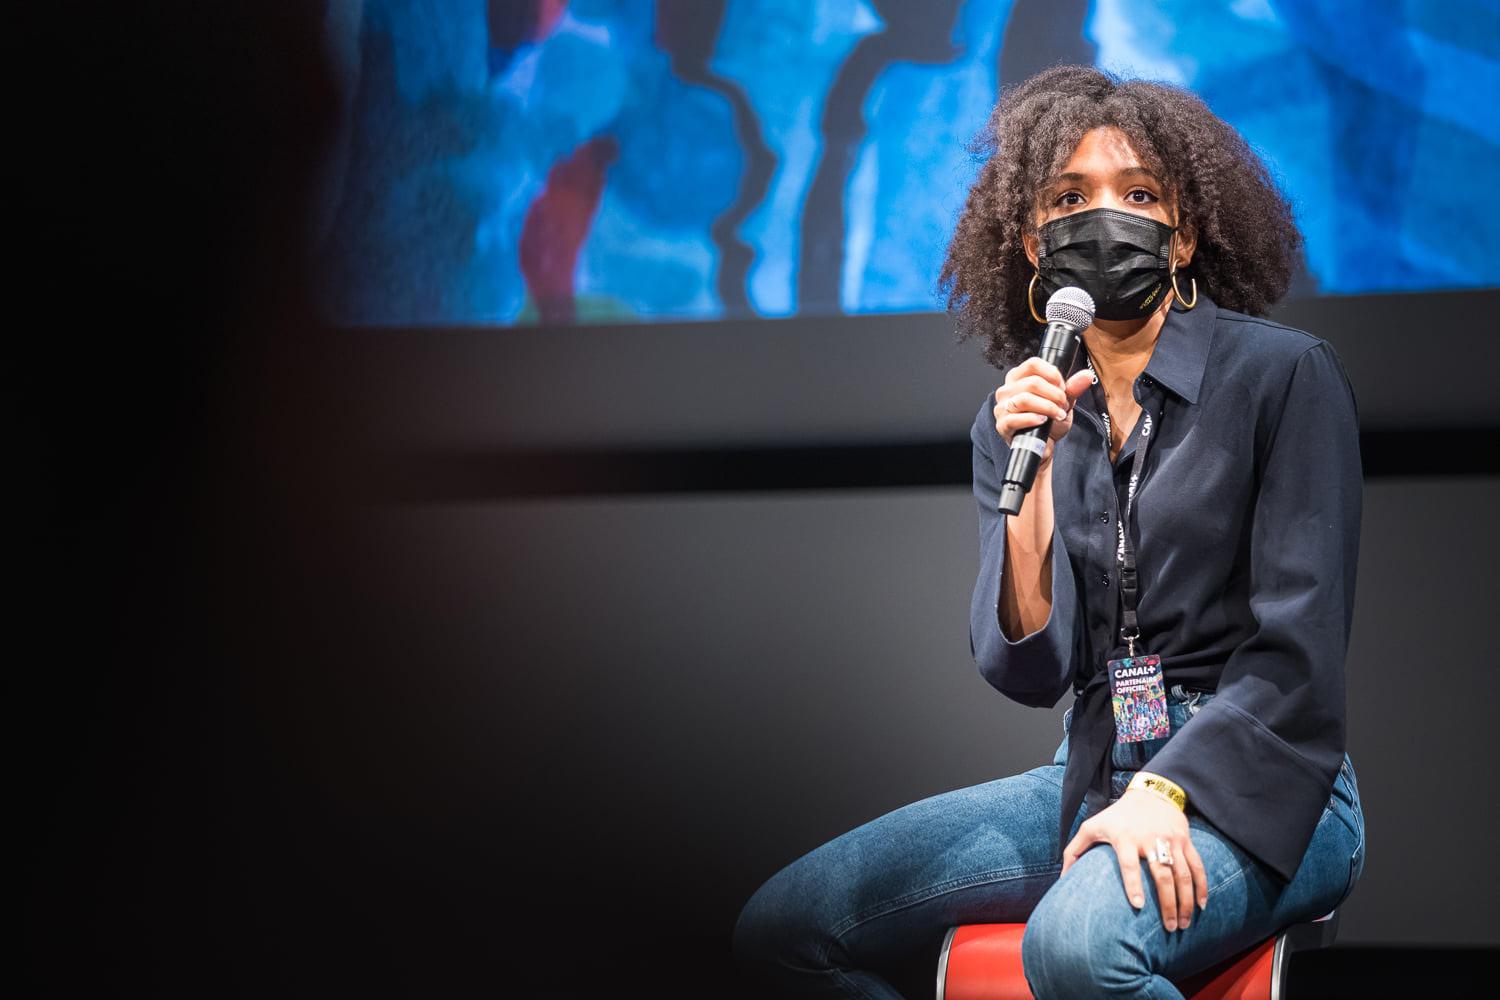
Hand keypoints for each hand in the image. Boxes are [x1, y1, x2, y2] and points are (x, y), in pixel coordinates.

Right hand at [992, 358, 1095, 467]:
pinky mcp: (1002, 425)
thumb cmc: (1049, 421)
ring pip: (1025, 399)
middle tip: (1062, 404)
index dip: (1052, 374)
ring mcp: (1002, 407)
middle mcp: (1007, 390)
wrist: (1045, 445)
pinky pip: (1015, 418)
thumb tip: (1086, 376)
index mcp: (1018, 378)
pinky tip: (1043, 421)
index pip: (1033, 364)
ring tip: (1057, 414)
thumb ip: (1073, 388)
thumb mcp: (1064, 402)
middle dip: (1054, 394)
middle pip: (1032, 382)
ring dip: (1047, 407)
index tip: (1062, 387)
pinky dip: (1032, 419)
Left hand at [1060, 788, 1208, 931]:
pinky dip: (1202, 886)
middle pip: (1162, 875)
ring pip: (1182, 874)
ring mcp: (1170, 840)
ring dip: (1186, 901)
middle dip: (1167, 904)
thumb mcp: (1092, 826)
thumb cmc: (1117, 816)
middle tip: (1168, 928)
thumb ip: (1074, 850)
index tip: (1138, 906)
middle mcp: (1149, 839)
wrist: (1150, 793)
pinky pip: (1197, 866)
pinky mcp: (1185, 841)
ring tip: (1182, 924)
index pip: (1129, 863)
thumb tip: (1063, 878)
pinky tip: (1201, 905)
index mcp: (1124, 837)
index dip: (1133, 883)